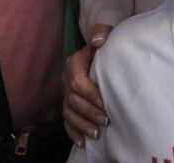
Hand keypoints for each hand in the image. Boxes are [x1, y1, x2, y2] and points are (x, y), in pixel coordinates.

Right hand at [62, 23, 111, 145]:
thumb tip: (98, 41)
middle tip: (105, 121)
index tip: (105, 102)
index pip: (78, 82)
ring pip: (69, 113)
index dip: (90, 94)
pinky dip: (73, 132)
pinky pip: (67, 121)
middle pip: (74, 100)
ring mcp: (66, 93)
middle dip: (89, 112)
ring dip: (82, 125)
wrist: (102, 49)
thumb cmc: (107, 43)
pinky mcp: (68, 104)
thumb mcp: (106, 33)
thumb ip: (102, 33)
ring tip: (96, 133)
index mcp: (74, 63)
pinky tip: (83, 141)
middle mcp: (67, 79)